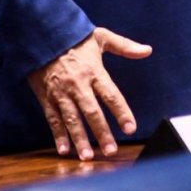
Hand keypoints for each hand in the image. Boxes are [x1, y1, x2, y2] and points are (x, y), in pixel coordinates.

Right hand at [27, 27, 152, 160]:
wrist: (43, 33)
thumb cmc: (74, 36)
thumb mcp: (101, 37)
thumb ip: (125, 46)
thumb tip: (148, 50)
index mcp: (93, 71)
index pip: (111, 95)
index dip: (122, 112)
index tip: (131, 128)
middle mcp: (78, 84)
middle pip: (92, 112)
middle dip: (102, 132)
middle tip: (111, 150)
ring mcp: (61, 92)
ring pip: (71, 119)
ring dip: (79, 139)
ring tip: (87, 156)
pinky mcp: (46, 97)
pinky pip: (53, 118)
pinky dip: (58, 135)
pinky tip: (64, 150)